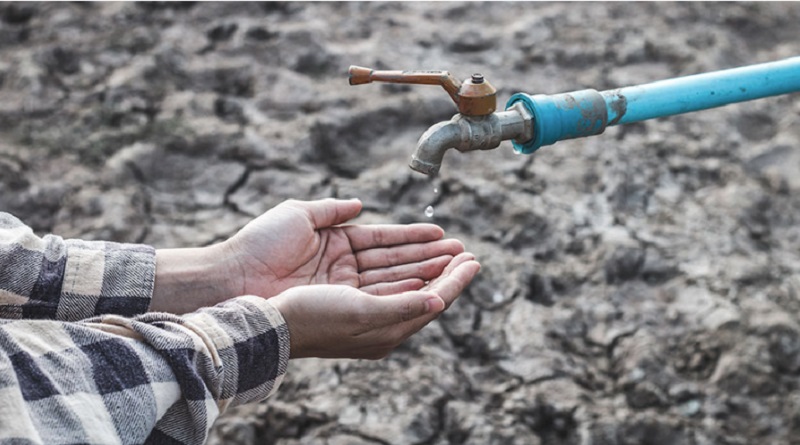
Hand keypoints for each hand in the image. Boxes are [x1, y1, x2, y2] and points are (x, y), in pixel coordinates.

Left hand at [222, 198, 464, 297]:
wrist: (233, 278)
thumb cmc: (259, 245)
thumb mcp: (299, 216)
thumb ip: (332, 210)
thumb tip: (359, 204)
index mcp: (337, 247)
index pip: (386, 242)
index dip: (415, 238)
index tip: (443, 234)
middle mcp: (346, 273)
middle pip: (399, 265)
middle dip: (433, 259)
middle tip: (465, 253)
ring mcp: (347, 293)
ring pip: (399, 282)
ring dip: (431, 274)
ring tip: (462, 265)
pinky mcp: (346, 311)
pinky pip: (387, 301)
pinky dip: (414, 295)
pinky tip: (438, 287)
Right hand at [269, 252, 480, 358]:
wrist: (269, 320)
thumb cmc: (314, 319)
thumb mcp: (363, 313)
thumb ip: (403, 307)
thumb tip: (439, 300)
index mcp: (386, 331)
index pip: (432, 300)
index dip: (455, 280)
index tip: (474, 260)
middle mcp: (379, 320)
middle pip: (423, 290)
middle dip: (446, 270)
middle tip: (467, 251)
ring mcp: (364, 306)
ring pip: (405, 280)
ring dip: (427, 263)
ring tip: (449, 247)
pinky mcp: (348, 292)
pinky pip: (385, 277)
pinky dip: (403, 265)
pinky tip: (413, 258)